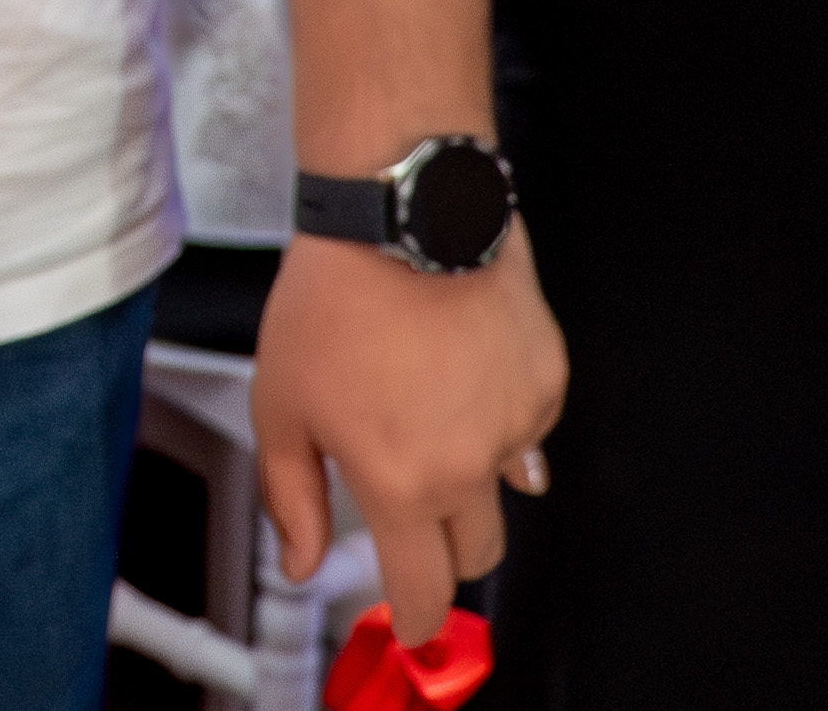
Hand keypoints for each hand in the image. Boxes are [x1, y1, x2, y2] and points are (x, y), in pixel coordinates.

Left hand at [251, 223, 564, 644]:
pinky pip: (530, 427)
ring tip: (430, 399)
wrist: (400, 210)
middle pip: (476, 555)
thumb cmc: (336, 293)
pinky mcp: (547, 380)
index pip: (425, 595)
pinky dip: (502, 413)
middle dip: (444, 542)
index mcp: (402, 484)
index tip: (412, 616)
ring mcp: (517, 425)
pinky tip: (462, 363)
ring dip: (475, 470)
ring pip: (508, 488)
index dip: (416, 617)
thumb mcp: (280, 401)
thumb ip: (291, 496)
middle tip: (413, 490)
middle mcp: (468, 467)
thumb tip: (301, 560)